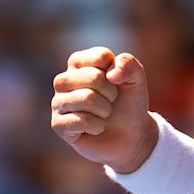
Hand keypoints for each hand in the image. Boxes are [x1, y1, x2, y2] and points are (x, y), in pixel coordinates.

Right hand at [50, 47, 155, 172]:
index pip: (100, 57)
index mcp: (78, 63)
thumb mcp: (136, 79)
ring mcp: (58, 102)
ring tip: (104, 114)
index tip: (116, 83)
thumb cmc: (128, 103)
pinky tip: (96, 128)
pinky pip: (81, 121)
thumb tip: (111, 74)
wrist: (129, 136)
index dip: (117, 73)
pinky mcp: (58, 124)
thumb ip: (129, 64)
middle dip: (112, 93)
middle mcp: (63, 80)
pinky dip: (97, 126)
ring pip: (86, 98)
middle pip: (93, 78)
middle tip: (112, 101)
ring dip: (105, 110)